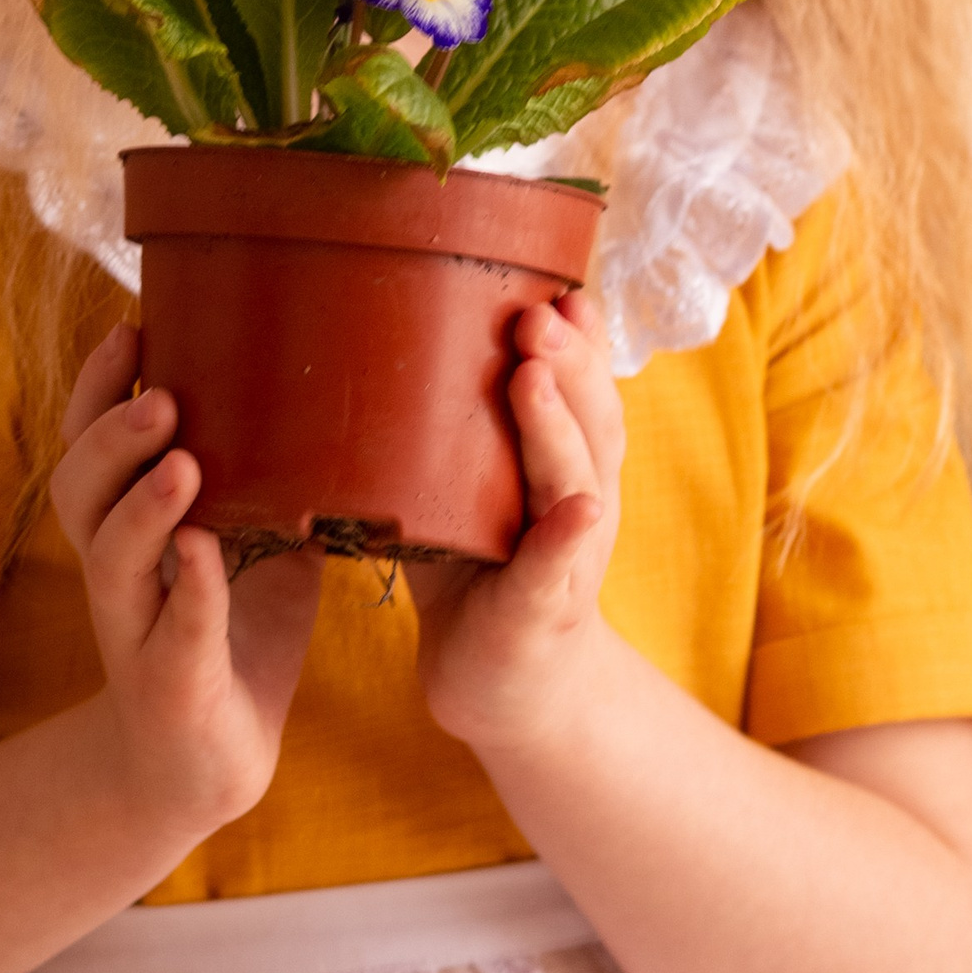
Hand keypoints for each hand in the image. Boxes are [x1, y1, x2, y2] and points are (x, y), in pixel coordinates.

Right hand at [50, 326, 322, 843]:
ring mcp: (137, 629)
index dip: (99, 388)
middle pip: (79, 489)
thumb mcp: (261, 544)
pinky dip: (191, 591)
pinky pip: (175, 631)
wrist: (206, 763)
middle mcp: (116, 572)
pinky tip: (205, 555)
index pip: (91, 443)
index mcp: (128, 527)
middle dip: (111, 434)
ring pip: (112, 557)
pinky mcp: (171, 682)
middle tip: (160, 392)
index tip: (132, 326)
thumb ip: (281, 479)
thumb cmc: (230, 636)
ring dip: (142, 505)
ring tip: (182, 458)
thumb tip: (348, 396)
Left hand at [409, 290, 624, 757]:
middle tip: (536, 310)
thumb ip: (450, 423)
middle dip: (567, 361)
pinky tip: (579, 508)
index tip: (560, 285)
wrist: (505, 686)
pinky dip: (566, 537)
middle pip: (588, 419)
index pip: (581, 388)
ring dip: (558, 425)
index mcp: (563, 464)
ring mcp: (568, 556)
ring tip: (536, 374)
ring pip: (575, 479)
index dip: (578, 338)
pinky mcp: (542, 610)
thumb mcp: (467, 488)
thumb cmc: (479, 574)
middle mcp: (581, 499)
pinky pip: (554, 570)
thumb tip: (383, 330)